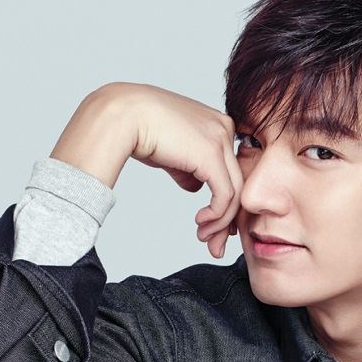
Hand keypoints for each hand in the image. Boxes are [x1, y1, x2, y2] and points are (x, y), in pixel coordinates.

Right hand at [50, 82, 242, 258]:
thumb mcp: (172, 152)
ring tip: (204, 238)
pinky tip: (201, 222)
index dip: (226, 204)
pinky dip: (216, 215)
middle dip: (227, 220)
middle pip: (237, 183)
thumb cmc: (139, 129)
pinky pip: (225, 195)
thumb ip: (188, 169)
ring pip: (234, 193)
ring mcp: (221, 139)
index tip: (214, 227)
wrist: (123, 116)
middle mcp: (224, 128)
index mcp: (218, 124)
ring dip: (220, 223)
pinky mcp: (212, 154)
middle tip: (215, 244)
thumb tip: (195, 186)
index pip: (232, 171)